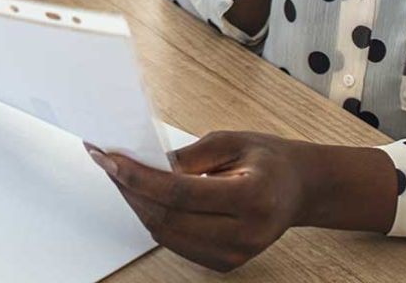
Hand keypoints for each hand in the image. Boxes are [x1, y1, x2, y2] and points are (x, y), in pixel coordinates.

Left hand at [87, 132, 310, 271]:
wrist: (299, 189)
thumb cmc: (269, 159)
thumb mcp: (232, 141)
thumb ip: (189, 155)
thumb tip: (146, 163)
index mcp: (251, 197)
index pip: (179, 193)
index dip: (138, 176)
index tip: (109, 157)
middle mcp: (244, 234)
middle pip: (168, 218)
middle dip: (129, 189)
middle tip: (106, 161)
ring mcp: (235, 256)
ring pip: (167, 235)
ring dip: (137, 204)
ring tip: (120, 174)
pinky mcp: (225, 263)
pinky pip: (177, 243)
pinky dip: (154, 219)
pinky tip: (143, 196)